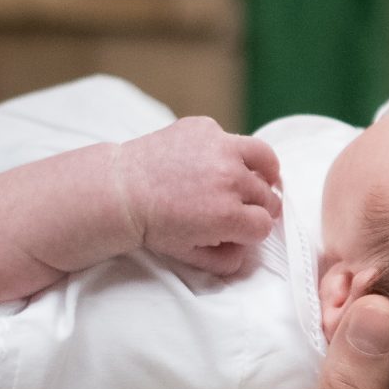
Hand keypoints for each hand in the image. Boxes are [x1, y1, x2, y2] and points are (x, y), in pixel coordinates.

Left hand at [114, 116, 280, 275]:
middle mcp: (230, 179)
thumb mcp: (188, 254)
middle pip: (267, 196)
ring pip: (265, 159)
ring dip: (263, 172)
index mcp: (228, 215)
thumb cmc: (152, 224)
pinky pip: (232, 139)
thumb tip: (246, 253)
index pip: (264, 225)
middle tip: (243, 208)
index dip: (254, 231)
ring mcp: (220, 148)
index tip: (243, 229)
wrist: (120, 190)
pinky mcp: (206, 128)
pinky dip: (228, 151)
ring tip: (257, 177)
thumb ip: (224, 260)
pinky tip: (213, 161)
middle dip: (257, 206)